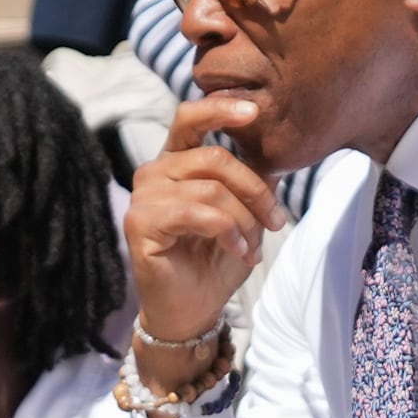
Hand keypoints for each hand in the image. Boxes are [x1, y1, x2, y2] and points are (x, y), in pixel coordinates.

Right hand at [127, 96, 282, 355]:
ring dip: (244, 220)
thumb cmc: (216, 260)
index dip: (220, 108)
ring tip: (253, 246)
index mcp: (175, 162)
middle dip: (255, 191)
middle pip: (214, 159)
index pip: (190, 119)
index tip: (255, 110)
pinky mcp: (140, 224)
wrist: (195, 309)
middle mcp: (154, 172)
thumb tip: (277, 147)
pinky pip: (196, 213)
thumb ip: (253, 178)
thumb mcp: (245, 213)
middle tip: (276, 221)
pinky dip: (227, 231)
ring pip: (210, 189)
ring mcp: (143, 197)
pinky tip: (238, 250)